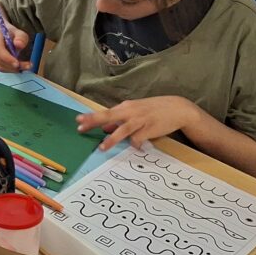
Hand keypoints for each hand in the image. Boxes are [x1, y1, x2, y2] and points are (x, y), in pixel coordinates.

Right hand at [0, 23, 30, 72]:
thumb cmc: (9, 34)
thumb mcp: (18, 32)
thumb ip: (21, 37)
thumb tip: (19, 45)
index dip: (7, 58)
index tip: (18, 63)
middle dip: (13, 66)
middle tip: (27, 66)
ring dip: (13, 69)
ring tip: (25, 66)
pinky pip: (0, 68)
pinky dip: (10, 69)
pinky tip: (18, 66)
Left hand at [77, 96, 204, 151]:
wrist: (177, 108)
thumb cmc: (153, 110)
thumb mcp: (135, 112)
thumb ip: (120, 120)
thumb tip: (106, 128)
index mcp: (125, 107)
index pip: (104, 112)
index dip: (91, 117)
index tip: (78, 120)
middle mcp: (130, 112)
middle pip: (108, 116)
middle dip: (93, 122)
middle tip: (80, 128)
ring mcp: (140, 120)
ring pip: (122, 130)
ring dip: (111, 139)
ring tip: (102, 148)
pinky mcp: (149, 129)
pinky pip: (138, 139)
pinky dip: (135, 144)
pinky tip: (136, 147)